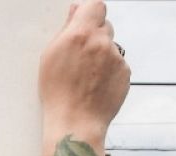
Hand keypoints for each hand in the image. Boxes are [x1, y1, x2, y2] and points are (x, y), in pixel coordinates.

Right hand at [38, 1, 129, 138]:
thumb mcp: (50, 57)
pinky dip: (109, 71)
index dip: (90, 12)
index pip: (96, 6)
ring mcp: (116, 58)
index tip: (85, 20)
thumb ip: (66, 30)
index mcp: (81, 34)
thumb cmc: (58, 93)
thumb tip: (76, 12)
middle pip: (105, 25)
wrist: (75, 122)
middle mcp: (102, 43)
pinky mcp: (125, 73)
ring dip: (102, 55)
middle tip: (81, 53)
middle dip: (95, 34)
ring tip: (86, 76)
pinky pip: (118, 64)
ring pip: (111, 47)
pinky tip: (95, 85)